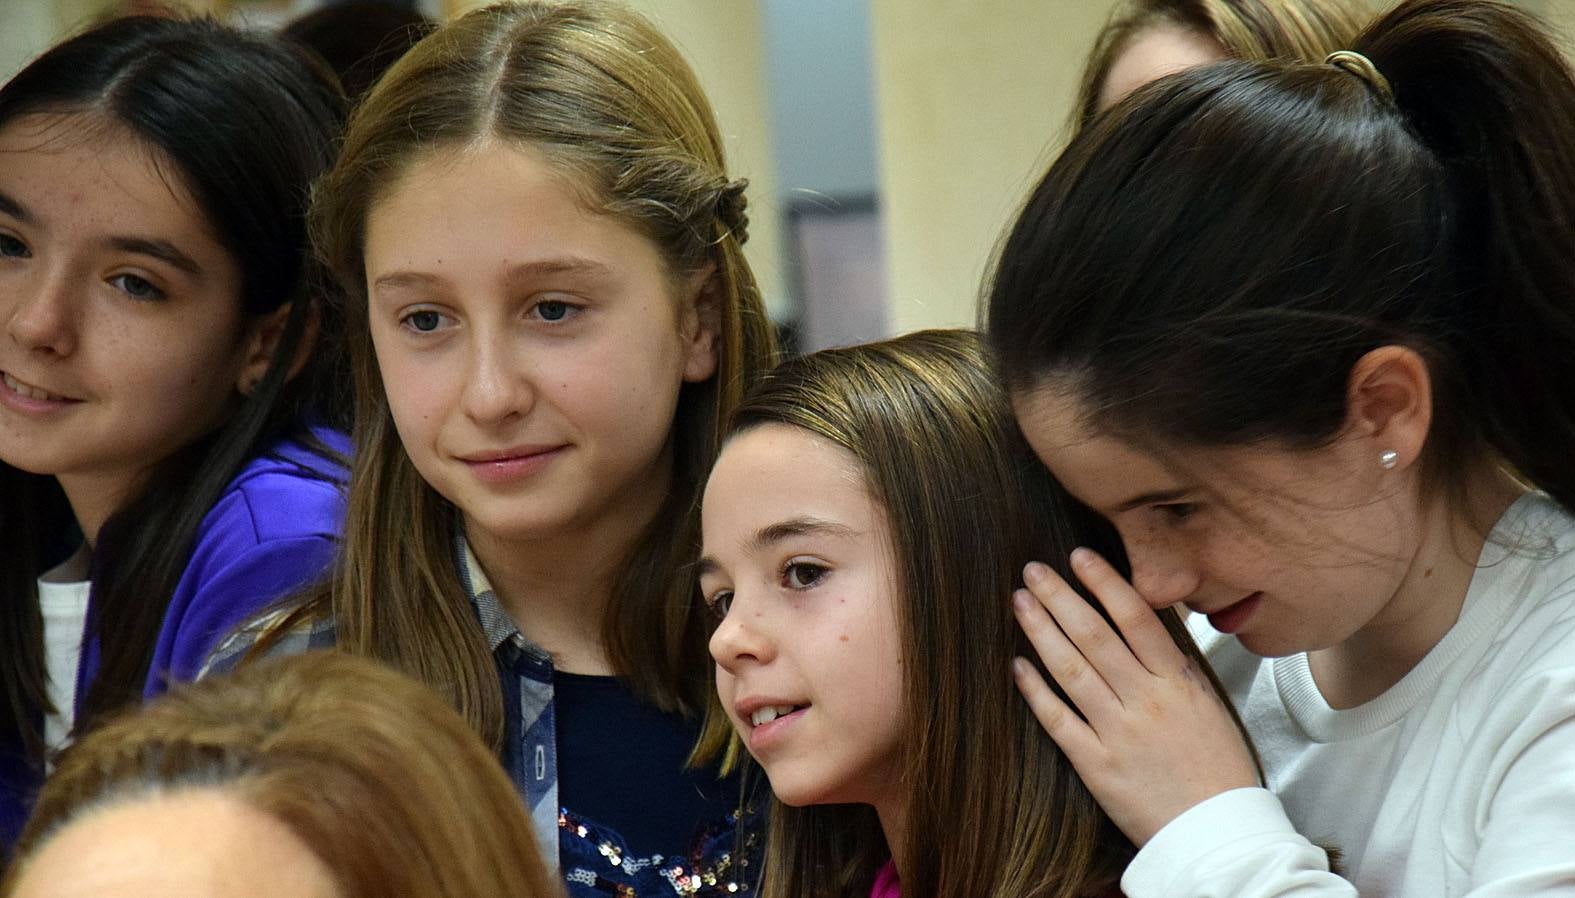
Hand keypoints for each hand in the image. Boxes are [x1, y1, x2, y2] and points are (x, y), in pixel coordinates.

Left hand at [1012, 548, 1258, 845]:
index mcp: (1178, 683)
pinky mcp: (1097, 765)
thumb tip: (1144, 622)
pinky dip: (1036, 690)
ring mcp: (1119, 733)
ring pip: (1072, 670)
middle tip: (1033, 569)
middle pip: (1095, 636)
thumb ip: (1173, 666)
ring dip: (1041, 632)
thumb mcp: (1207, 705)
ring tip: (1020, 602)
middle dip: (1060, 597)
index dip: (1105, 582)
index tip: (1079, 555)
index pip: (1137, 618)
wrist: (1218, 832)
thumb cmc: (1217, 768)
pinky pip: (1059, 720)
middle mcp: (1146, 701)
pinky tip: (1017, 665)